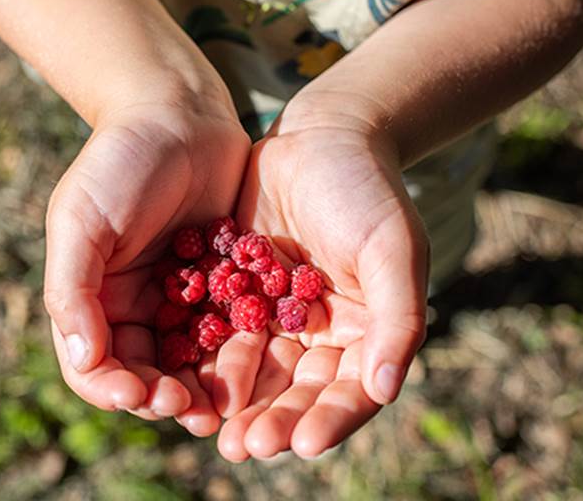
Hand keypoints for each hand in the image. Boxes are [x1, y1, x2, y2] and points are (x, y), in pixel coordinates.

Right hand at [44, 102, 248, 436]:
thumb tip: (83, 359)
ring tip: (224, 407)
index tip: (138, 395)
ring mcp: (182, 296)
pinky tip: (256, 365)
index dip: (112, 387)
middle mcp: (136, 304)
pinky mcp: (224, 281)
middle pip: (146, 372)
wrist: (178, 111)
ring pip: (191, 360)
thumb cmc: (120, 160)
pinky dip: (237, 351)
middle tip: (193, 409)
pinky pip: (229, 327)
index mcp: (94, 297)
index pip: (95, 363)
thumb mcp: (82, 218)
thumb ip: (73, 288)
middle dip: (164, 396)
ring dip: (203, 387)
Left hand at [210, 111, 428, 460]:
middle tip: (242, 447)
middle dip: (273, 420)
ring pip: (256, 369)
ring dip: (235, 399)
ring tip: (210, 425)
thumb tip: (386, 390)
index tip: (301, 445)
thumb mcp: (393, 248)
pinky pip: (222, 331)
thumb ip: (397, 319)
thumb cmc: (369, 189)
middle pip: (297, 390)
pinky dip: (208, 356)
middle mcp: (322, 332)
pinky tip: (185, 376)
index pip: (351, 390)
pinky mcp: (240, 290)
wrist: (322, 135)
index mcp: (366, 331)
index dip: (329, 419)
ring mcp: (278, 313)